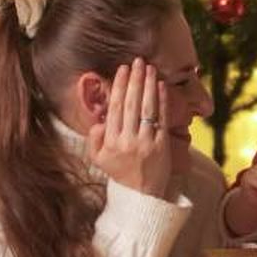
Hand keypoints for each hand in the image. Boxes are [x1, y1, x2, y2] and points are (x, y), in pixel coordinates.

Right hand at [86, 58, 170, 197]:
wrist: (141, 195)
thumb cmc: (119, 173)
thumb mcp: (99, 159)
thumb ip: (94, 139)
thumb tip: (98, 121)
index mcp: (110, 141)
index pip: (115, 108)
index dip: (120, 87)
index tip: (123, 70)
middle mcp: (127, 140)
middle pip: (132, 104)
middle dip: (134, 80)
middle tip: (137, 62)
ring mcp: (146, 142)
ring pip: (147, 108)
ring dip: (149, 85)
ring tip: (150, 68)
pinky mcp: (162, 145)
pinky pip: (161, 119)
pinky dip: (162, 101)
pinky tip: (162, 86)